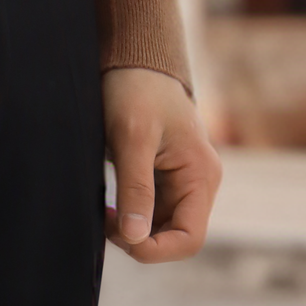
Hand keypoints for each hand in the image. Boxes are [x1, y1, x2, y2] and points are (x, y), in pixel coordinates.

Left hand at [102, 66, 220, 263]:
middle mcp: (199, 181)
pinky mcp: (166, 175)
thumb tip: (135, 239)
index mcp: (201, 175)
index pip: (189, 238)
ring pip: (161, 225)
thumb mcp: (131, 138)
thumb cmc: (135, 89)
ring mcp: (183, 179)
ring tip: (105, 208)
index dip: (156, 249)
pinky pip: (153, 208)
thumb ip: (136, 189)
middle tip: (105, 218)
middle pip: (175, 235)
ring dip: (133, 225)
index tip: (120, 235)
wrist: (133, 57)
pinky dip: (131, 212)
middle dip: (140, 237)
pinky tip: (110, 200)